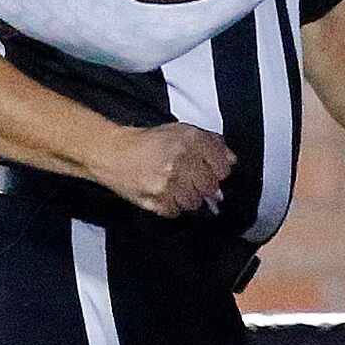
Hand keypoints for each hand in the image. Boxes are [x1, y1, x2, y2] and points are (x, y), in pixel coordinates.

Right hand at [97, 121, 234, 217]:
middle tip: (188, 180)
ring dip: (187, 198)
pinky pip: (176, 212)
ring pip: (194, 203)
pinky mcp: (157, 200)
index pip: (222, 168)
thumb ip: (210, 143)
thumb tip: (231, 160)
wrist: (113, 153)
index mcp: (190, 140)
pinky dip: (172, 206)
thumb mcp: (180, 132)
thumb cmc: (147, 143)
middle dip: (203, 186)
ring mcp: (169, 183)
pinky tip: (163, 193)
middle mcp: (181, 160)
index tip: (208, 172)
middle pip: (210, 188)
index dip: (217, 172)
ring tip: (173, 186)